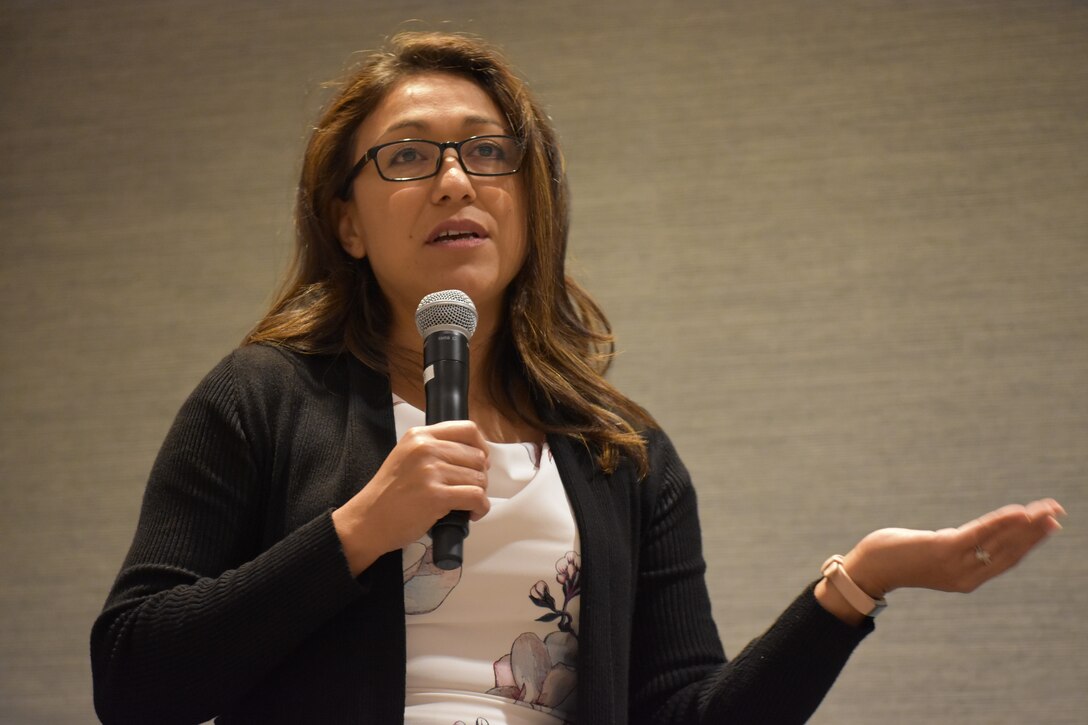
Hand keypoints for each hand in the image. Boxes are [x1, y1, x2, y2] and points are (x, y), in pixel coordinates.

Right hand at [332, 420, 490, 575]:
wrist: (368, 520)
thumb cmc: (388, 494)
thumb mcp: (407, 457)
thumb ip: (434, 450)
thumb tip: (474, 455)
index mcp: (420, 436)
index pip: (468, 429)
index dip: (481, 447)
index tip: (480, 461)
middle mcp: (426, 448)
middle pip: (477, 456)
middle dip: (480, 476)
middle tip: (469, 490)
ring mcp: (431, 471)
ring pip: (479, 478)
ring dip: (479, 494)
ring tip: (466, 504)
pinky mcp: (436, 496)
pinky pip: (476, 497)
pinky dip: (480, 508)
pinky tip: (471, 514)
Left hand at [817, 498, 1064, 624]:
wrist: (869, 567)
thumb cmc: (898, 556)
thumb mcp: (935, 552)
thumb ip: (957, 547)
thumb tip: (975, 535)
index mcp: (968, 578)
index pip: (1007, 559)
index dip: (1030, 543)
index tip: (1049, 525)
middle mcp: (967, 576)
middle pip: (1010, 551)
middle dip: (1035, 532)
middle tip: (1057, 512)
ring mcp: (957, 565)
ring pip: (1000, 543)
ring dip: (1026, 525)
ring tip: (1046, 510)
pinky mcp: (944, 550)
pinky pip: (980, 535)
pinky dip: (1001, 523)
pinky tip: (1019, 512)